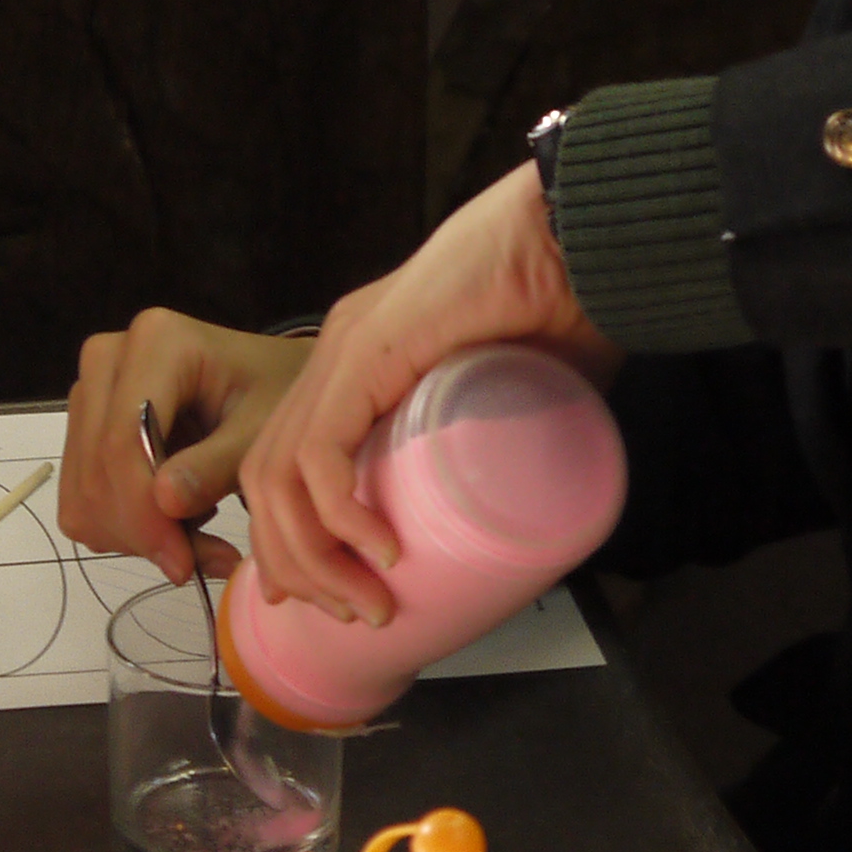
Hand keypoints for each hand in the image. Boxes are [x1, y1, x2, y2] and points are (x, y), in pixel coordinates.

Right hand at [57, 311, 308, 584]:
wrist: (269, 383)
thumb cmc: (278, 398)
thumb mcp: (265, 431)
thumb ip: (217, 465)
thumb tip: (164, 502)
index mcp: (155, 342)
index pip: (123, 440)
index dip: (144, 512)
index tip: (183, 564)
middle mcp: (107, 359)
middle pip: (96, 470)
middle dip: (142, 532)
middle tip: (202, 561)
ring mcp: (90, 394)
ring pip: (83, 494)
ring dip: (136, 536)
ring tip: (200, 535)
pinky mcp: (83, 429)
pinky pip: (81, 502)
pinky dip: (124, 531)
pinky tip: (174, 521)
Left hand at [235, 162, 615, 629]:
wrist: (584, 234)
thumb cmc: (570, 304)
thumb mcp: (520, 397)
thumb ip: (507, 441)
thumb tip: (529, 515)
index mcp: (360, 362)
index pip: (286, 460)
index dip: (290, 537)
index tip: (323, 597)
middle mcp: (336, 355)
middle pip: (267, 478)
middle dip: (298, 564)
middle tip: (353, 616)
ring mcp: (345, 349)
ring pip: (279, 475)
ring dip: (315, 556)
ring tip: (369, 605)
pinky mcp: (369, 351)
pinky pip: (321, 452)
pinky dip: (341, 516)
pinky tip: (383, 554)